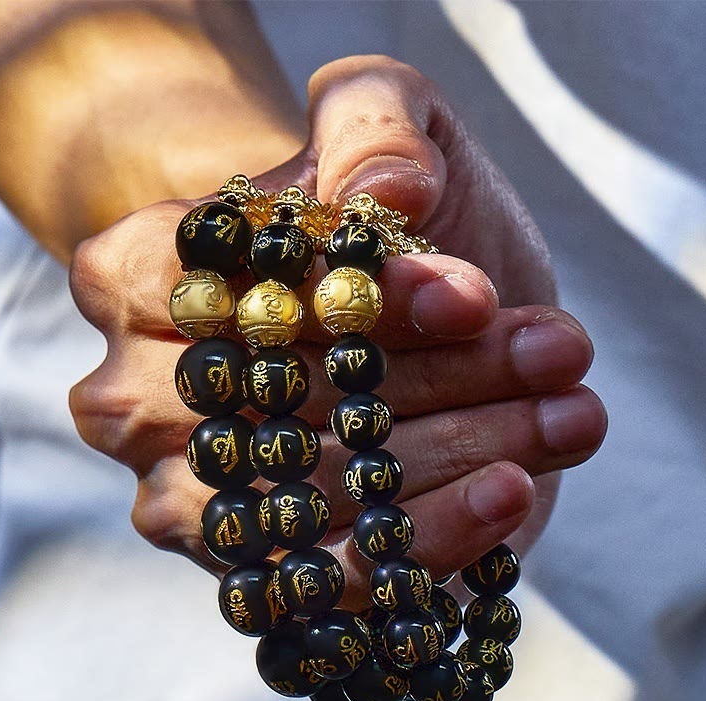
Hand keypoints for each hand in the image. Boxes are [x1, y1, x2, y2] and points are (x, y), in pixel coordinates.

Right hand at [69, 57, 605, 605]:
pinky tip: (514, 492)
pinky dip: (433, 540)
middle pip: (285, 407)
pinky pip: (335, 577)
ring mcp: (190, 497)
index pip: (237, 297)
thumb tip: (394, 191)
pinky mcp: (257, 564)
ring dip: (460, 457)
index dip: (360, 302)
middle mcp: (138, 401)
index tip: (472, 295)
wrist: (377, 304)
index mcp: (133, 278)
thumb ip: (374, 126)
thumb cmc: (368, 213)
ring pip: (320, 496)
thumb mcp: (378, 118)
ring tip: (572, 413)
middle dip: (437, 381)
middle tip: (559, 353)